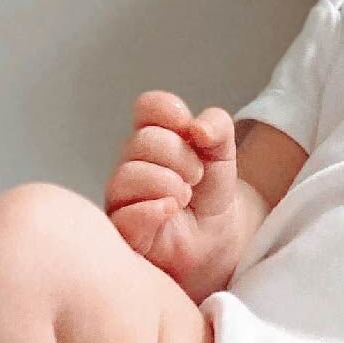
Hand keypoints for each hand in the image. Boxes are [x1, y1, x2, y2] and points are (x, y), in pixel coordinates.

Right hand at [104, 91, 243, 299]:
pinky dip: (153, 209)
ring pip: (128, 174)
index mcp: (155, 136)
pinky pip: (124, 213)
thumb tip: (197, 127)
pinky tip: (170, 211)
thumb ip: (217, 126)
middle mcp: (131, 162)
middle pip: (143, 140)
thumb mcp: (224, 150)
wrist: (214, 236)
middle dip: (179, 155)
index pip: (147, 106)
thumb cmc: (210, 190)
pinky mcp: (118, 229)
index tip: (191, 128)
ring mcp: (121, 196)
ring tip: (184, 197)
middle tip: (196, 176)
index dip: (168, 109)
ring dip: (168, 183)